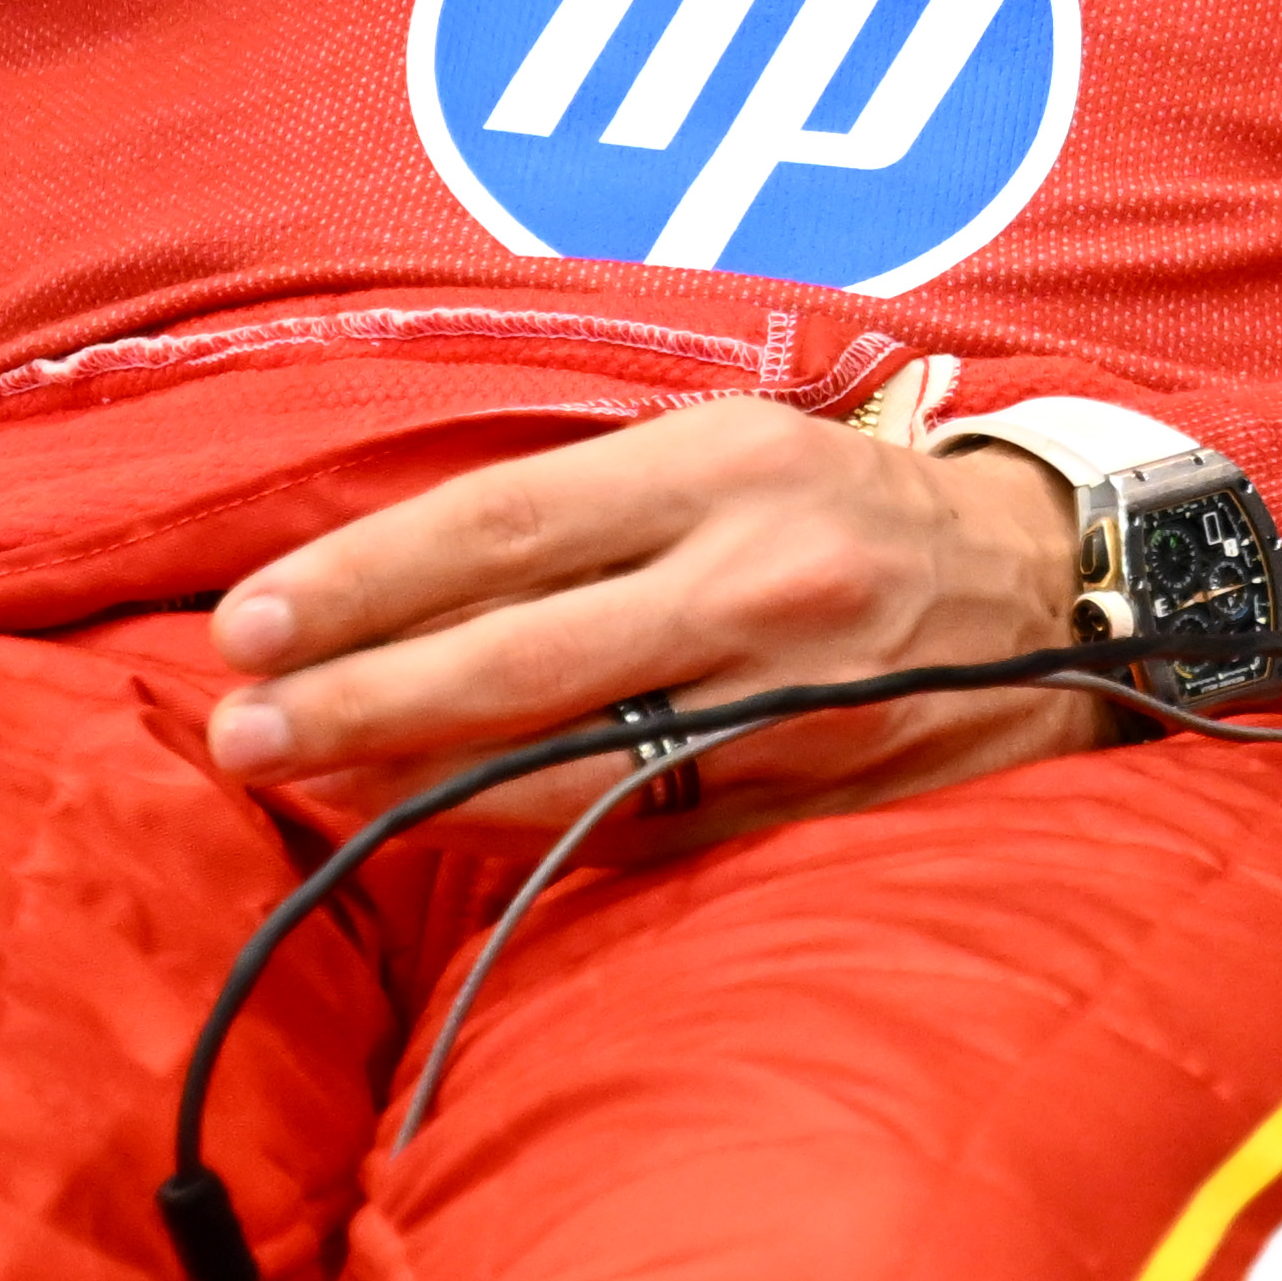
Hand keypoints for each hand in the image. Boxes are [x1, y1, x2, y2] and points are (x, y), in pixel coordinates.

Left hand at [200, 394, 1098, 825]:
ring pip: (566, 761)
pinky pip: (632, 824)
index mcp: (726, 463)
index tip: (249, 623)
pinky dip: (516, 828)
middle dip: (358, 696)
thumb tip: (386, 590)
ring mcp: (786, 696)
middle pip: (520, 651)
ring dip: (415, 779)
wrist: (1041, 588)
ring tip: (307, 781)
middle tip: (239, 728)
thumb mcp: (726, 452)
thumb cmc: (840, 506)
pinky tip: (431, 818)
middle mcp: (759, 577)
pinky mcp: (803, 791)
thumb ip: (579, 512)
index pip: (506, 521)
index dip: (365, 577)